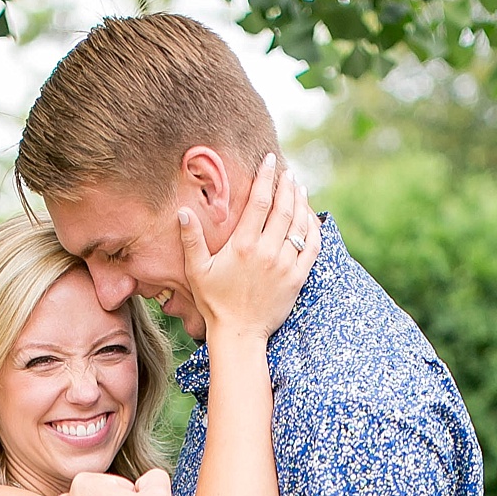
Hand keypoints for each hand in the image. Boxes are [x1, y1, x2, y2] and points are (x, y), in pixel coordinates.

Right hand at [178, 154, 320, 341]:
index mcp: (242, 246)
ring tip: (299, 188)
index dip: (266, 178)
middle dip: (287, 185)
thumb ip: (191, 240)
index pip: (259, 202)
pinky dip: (313, 227)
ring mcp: (285, 264)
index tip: (270, 162)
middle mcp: (267, 252)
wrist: (239, 333)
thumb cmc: (214, 302)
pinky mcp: (297, 277)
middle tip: (288, 172)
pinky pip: (312, 246)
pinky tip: (310, 217)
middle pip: (283, 208)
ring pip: (299, 224)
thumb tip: (183, 212)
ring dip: (301, 202)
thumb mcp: (196, 271)